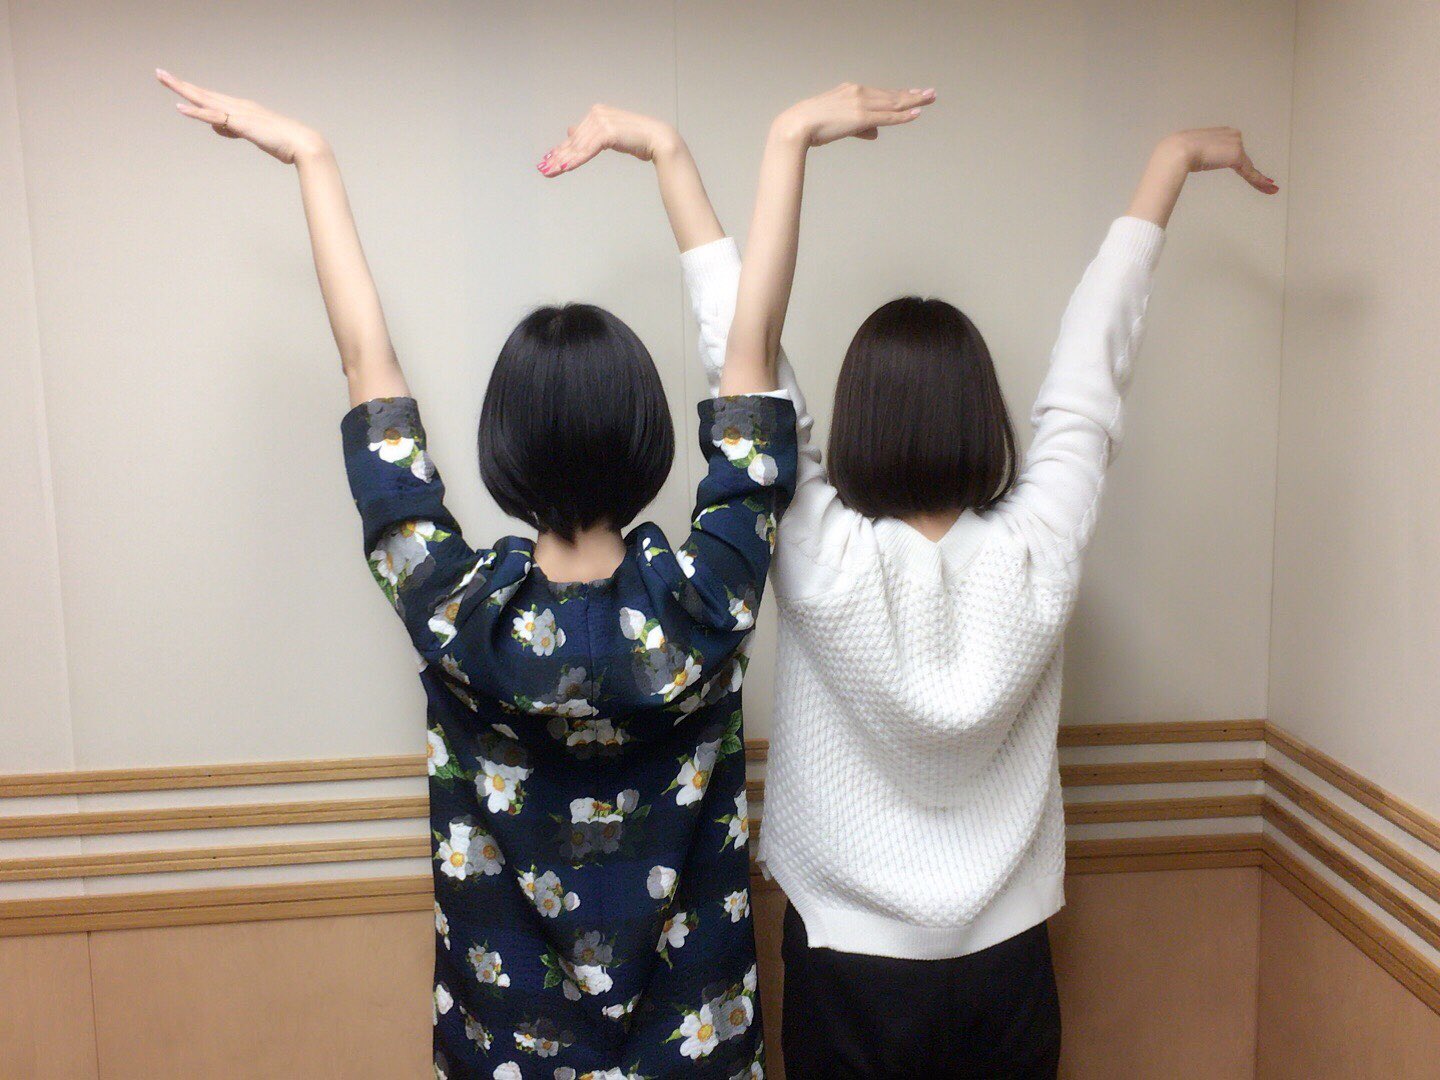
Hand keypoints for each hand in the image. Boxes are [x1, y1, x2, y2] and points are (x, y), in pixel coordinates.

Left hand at [157, 69, 326, 163]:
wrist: (302, 143)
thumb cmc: (283, 142)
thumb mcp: (254, 136)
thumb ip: (235, 131)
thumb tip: (221, 128)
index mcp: (241, 108)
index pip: (211, 98)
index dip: (192, 91)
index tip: (176, 84)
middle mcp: (237, 105)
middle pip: (203, 93)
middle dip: (180, 83)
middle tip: (160, 73)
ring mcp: (238, 113)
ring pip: (204, 99)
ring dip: (182, 89)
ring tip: (163, 79)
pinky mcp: (240, 123)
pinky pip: (213, 117)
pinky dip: (196, 113)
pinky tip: (180, 108)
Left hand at [538, 105, 679, 177]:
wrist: (657, 139)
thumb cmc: (637, 139)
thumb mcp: (609, 135)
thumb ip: (591, 135)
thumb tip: (570, 130)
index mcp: (597, 113)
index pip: (575, 136)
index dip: (560, 150)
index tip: (547, 161)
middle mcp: (597, 114)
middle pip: (573, 142)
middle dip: (557, 157)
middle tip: (543, 170)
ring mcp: (602, 121)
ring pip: (578, 147)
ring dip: (563, 161)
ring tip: (550, 172)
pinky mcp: (607, 132)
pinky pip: (588, 150)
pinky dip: (576, 160)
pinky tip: (565, 168)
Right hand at [772, 83, 935, 146]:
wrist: (797, 125)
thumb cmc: (811, 126)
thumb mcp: (837, 124)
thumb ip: (859, 128)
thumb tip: (876, 133)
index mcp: (850, 91)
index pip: (881, 93)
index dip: (899, 94)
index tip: (914, 93)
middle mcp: (858, 92)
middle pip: (891, 95)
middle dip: (913, 94)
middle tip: (931, 93)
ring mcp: (861, 103)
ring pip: (893, 103)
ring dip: (914, 101)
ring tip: (930, 98)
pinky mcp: (861, 117)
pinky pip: (887, 116)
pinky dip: (903, 116)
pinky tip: (916, 114)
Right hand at [1162, 127, 1277, 193]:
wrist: (1177, 151)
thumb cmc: (1177, 153)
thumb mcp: (1191, 151)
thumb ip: (1200, 154)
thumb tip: (1194, 160)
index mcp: (1220, 132)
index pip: (1234, 149)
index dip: (1243, 161)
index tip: (1246, 167)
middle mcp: (1231, 135)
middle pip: (1244, 158)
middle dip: (1253, 173)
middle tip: (1268, 185)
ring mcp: (1235, 144)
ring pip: (1248, 166)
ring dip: (1256, 180)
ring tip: (1269, 189)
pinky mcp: (1236, 155)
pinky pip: (1250, 172)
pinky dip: (1259, 181)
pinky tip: (1270, 188)